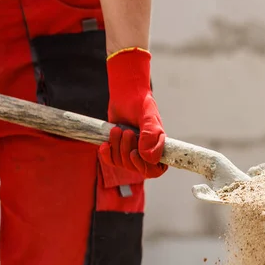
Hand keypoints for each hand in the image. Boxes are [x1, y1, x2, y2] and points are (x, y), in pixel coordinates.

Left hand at [98, 47, 167, 178]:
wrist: (126, 95)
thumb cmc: (141, 104)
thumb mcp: (148, 117)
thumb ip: (151, 136)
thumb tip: (148, 157)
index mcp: (159, 147)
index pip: (155, 170)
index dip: (143, 167)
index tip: (133, 153)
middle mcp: (147, 153)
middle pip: (135, 168)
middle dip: (126, 150)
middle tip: (126, 132)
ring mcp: (132, 152)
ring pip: (122, 164)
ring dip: (116, 147)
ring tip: (117, 129)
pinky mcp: (118, 149)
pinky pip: (111, 161)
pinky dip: (106, 154)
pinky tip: (105, 144)